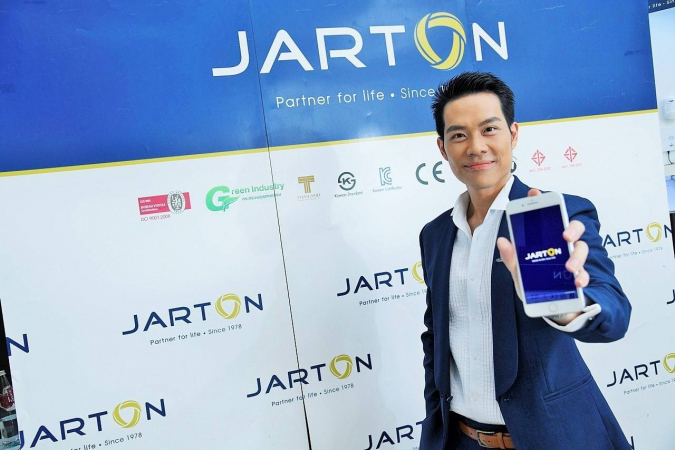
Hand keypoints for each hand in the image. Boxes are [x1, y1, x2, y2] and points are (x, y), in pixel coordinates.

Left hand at [496, 189, 588, 324]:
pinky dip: (583, 277)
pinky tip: (577, 282)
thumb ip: (512, 258)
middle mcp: (562, 247)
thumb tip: (502, 241)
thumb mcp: (519, 273)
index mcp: (547, 241)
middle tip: (565, 235)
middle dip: (571, 228)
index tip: (533, 192)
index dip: (542, 202)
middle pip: (573, 228)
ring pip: (582, 249)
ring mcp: (573, 261)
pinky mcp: (580, 277)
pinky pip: (585, 273)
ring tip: (569, 267)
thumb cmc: (535, 286)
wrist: (549, 308)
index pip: (547, 217)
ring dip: (577, 257)